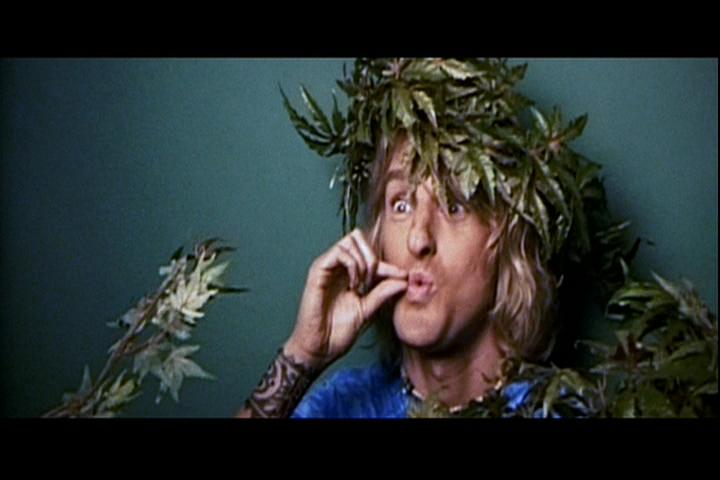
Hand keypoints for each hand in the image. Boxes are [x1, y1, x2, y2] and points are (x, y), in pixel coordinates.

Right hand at [285, 228, 407, 368]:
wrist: (320, 348)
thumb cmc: (337, 331)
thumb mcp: (367, 309)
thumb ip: (382, 293)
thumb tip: (404, 281)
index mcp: (348, 274)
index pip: (370, 255)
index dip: (389, 264)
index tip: (403, 277)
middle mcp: (337, 266)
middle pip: (359, 237)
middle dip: (374, 257)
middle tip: (374, 282)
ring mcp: (326, 267)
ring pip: (351, 240)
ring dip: (363, 261)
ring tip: (362, 285)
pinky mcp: (317, 271)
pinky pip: (339, 252)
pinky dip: (352, 265)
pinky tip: (353, 285)